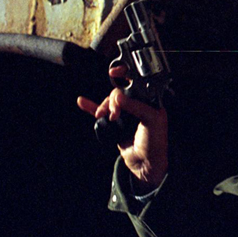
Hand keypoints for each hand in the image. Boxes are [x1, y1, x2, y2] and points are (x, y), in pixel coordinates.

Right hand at [77, 65, 168, 190]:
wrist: (146, 164)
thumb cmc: (155, 142)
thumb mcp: (152, 121)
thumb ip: (136, 107)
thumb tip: (118, 96)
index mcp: (149, 101)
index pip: (136, 83)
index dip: (126, 75)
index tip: (115, 72)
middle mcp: (137, 105)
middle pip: (119, 92)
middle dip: (113, 99)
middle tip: (114, 112)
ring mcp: (125, 114)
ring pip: (109, 102)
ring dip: (103, 106)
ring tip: (104, 116)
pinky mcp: (115, 124)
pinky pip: (101, 112)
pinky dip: (91, 107)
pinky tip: (82, 101)